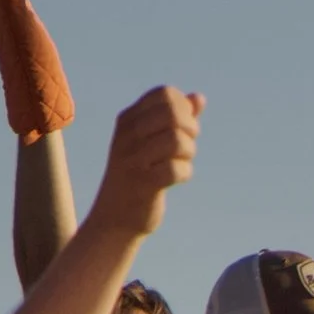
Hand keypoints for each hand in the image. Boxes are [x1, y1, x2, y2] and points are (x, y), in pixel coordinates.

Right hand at [86, 86, 203, 240]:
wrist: (114, 219)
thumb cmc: (138, 175)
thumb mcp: (151, 141)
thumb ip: (177, 118)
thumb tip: (199, 98)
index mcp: (128, 120)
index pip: (164, 94)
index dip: (183, 108)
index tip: (181, 127)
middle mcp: (127, 136)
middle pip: (172, 113)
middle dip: (190, 128)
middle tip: (186, 145)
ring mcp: (133, 160)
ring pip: (176, 140)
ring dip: (188, 152)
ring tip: (181, 161)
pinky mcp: (143, 185)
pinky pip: (176, 169)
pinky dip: (184, 173)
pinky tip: (176, 178)